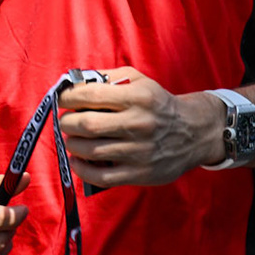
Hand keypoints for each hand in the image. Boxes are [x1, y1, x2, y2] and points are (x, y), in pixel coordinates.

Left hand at [57, 66, 224, 187]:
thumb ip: (109, 78)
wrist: (193, 132)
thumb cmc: (158, 104)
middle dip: (67, 122)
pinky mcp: (140, 173)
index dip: (68, 97)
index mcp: (138, 97)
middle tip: (65, 121)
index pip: (91, 95)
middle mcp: (139, 123)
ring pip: (91, 150)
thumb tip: (75, 82)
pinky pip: (102, 176)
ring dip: (72, 144)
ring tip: (72, 139)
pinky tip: (78, 160)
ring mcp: (139, 151)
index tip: (61, 99)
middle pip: (87, 124)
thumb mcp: (140, 81)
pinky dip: (83, 169)